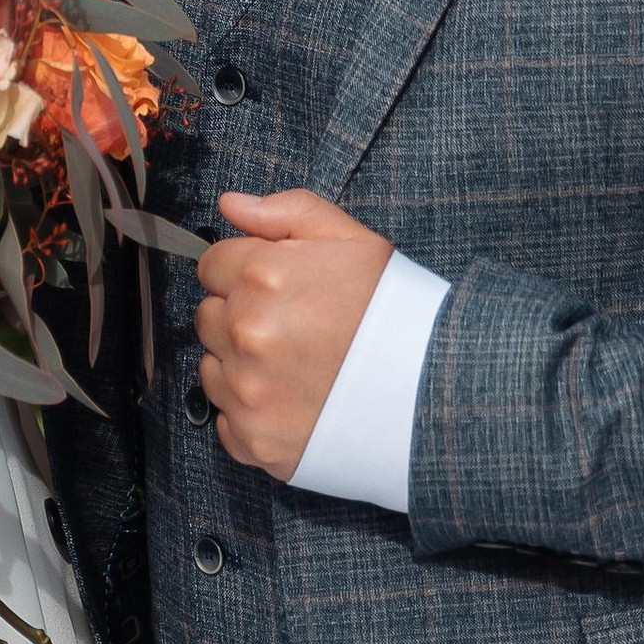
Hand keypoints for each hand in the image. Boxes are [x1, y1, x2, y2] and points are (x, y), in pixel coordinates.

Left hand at [194, 190, 392, 479]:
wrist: (435, 392)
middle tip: (292, 327)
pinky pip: (226, 419)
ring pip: (212, 367)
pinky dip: (251, 412)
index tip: (276, 288)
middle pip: (208, 316)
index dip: (244, 273)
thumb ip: (287, 212)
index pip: (211, 265)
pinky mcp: (255, 438)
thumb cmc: (396, 312)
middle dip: (240, 316)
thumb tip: (231, 205)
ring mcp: (248, 390)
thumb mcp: (353, 241)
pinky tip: (293, 402)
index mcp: (264, 277)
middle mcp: (247, 333)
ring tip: (295, 366)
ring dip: (240, 364)